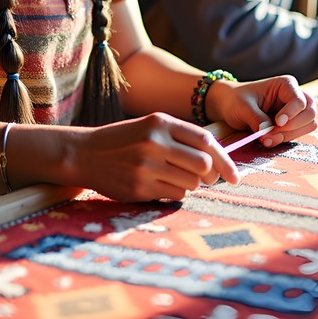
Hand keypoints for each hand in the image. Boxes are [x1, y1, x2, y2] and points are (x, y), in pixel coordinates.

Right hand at [68, 113, 238, 202]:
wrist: (83, 153)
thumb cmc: (123, 141)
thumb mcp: (150, 127)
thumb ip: (181, 137)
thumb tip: (217, 162)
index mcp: (160, 122)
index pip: (206, 141)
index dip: (225, 160)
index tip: (234, 175)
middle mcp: (155, 142)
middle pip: (203, 165)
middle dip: (209, 176)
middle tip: (205, 180)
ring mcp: (146, 166)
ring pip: (191, 184)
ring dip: (191, 186)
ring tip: (175, 179)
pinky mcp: (139, 187)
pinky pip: (175, 196)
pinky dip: (176, 194)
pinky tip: (162, 186)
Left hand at [206, 74, 316, 148]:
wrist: (228, 106)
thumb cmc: (235, 100)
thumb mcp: (242, 107)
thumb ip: (256, 119)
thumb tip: (267, 132)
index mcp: (286, 85)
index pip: (299, 101)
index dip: (291, 114)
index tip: (277, 123)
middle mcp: (295, 96)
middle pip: (309, 114)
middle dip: (291, 128)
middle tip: (269, 134)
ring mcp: (296, 112)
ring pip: (307, 126)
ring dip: (288, 135)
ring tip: (266, 139)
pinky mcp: (291, 125)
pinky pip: (298, 135)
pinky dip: (284, 139)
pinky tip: (268, 140)